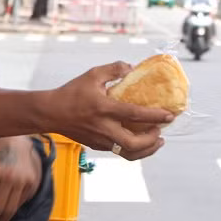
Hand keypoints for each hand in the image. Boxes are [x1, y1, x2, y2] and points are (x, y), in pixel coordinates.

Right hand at [46, 62, 171, 160]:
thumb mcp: (92, 75)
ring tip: (155, 142)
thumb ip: (113, 69)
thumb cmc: (71, 93)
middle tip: (161, 132)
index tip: (169, 115)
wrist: (50, 113)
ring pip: (128, 153)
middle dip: (152, 141)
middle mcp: (104, 128)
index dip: (155, 116)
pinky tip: (137, 141)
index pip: (135, 115)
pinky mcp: (97, 145)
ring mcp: (100, 140)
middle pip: (134, 144)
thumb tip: (131, 67)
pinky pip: (119, 151)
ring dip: (145, 150)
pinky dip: (132, 149)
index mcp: (105, 109)